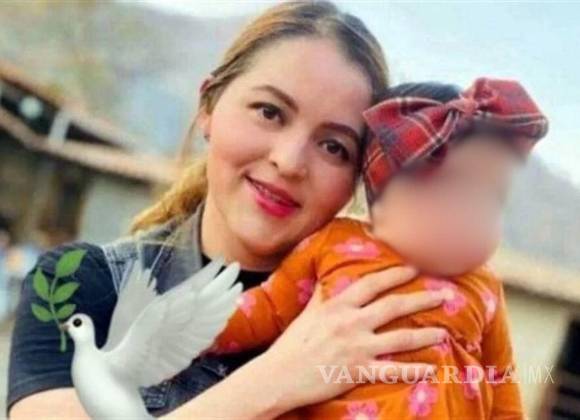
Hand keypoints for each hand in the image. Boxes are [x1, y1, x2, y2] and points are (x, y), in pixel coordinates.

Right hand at [255, 265, 446, 414]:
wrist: (278, 375)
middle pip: (394, 306)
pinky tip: (430, 370)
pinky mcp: (357, 371)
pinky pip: (391, 371)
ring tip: (445, 332)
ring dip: (425, 335)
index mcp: (338, 305)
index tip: (414, 267)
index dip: (395, 274)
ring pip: (400, 338)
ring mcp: (356, 347)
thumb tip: (327, 276)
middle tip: (444, 295)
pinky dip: (413, 371)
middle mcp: (351, 323)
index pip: (372, 283)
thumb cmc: (291, 344)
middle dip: (422, 299)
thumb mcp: (307, 313)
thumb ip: (322, 294)